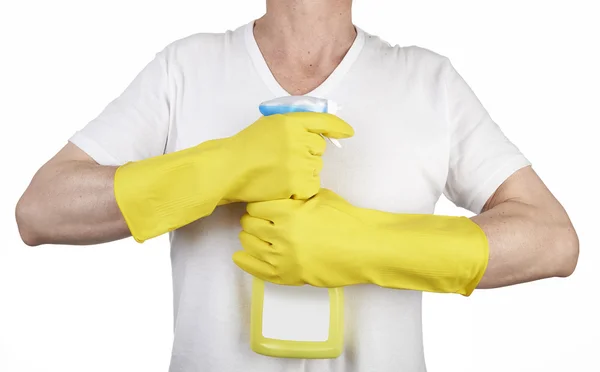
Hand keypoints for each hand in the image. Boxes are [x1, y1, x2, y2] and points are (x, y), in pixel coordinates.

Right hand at [223, 113, 353, 201]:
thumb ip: (294, 123)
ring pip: (317, 167)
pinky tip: (283, 185)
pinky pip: (312, 186)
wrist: (229, 170)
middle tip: (285, 158)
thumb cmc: (247, 147)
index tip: (348, 133)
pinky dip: (301, 188)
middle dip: (308, 152)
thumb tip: (321, 130)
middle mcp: (297, 139)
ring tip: (280, 173)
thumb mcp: (270, 124)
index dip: (338, 127)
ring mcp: (298, 162)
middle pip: (320, 148)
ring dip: (304, 171)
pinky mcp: (297, 184)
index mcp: (290, 121)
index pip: (324, 121)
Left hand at [233, 188, 372, 286]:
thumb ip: (294, 197)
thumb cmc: (347, 220)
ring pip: (249, 245)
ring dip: (249, 238)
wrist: (365, 247)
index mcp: (288, 213)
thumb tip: (277, 195)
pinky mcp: (288, 276)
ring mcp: (284, 258)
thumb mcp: (319, 197)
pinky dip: (245, 262)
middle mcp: (282, 235)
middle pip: (248, 225)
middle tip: (257, 221)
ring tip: (252, 236)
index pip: (255, 207)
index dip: (257, 206)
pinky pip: (257, 271)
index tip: (260, 207)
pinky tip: (240, 257)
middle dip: (251, 221)